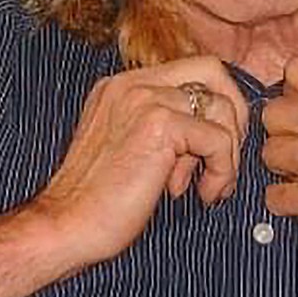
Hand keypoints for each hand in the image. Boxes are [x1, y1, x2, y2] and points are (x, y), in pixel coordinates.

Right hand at [33, 55, 248, 270]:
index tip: (213, 146)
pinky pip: (218, 139)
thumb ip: (165, 128)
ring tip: (209, 185)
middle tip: (226, 157)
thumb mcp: (132, 149)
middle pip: (211, 70)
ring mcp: (144, 99)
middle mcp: (132, 83)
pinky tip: (204, 194)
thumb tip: (212, 130)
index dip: (213, 105)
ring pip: (221, 107)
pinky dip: (223, 170)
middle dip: (232, 114)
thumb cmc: (96, 203)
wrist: (65, 227)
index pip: (190, 69)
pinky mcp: (159, 124)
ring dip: (228, 152)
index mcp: (122, 86)